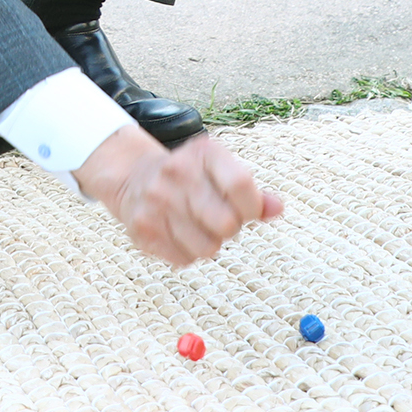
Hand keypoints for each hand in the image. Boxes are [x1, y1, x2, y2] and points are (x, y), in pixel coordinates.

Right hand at [75, 124, 283, 267]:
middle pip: (227, 223)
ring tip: (199, 225)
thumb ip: (252, 191)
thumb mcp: (221, 171)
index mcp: (203, 152)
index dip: (252, 207)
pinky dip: (188, 252)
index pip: (241, 184)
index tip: (249, 210)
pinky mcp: (143, 228)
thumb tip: (277, 208)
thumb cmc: (190, 177)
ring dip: (210, 243)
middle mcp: (177, 172)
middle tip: (220, 218)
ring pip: (207, 247)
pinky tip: (179, 233)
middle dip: (230, 227)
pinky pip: (184, 259)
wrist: (134, 177)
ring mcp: (157, 200)